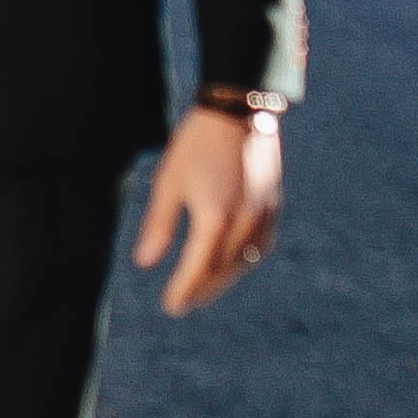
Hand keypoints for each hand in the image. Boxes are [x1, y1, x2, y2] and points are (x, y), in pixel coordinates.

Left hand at [132, 104, 283, 317]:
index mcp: (213, 219)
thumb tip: (144, 262)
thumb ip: (159, 225)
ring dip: (223, 278)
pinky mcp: (272, 207)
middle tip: (186, 302)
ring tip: (206, 287)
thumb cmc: (197, 143)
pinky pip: (259, 247)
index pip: (196, 270)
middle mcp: (241, 225)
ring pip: (243, 262)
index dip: (182, 290)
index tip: (171, 306)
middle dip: (202, 289)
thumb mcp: (169, 181)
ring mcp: (261, 217)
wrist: (238, 111)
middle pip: (221, 271)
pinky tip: (234, 262)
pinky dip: (244, 260)